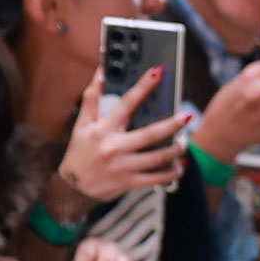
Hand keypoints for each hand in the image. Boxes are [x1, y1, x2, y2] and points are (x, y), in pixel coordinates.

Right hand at [58, 68, 188, 201]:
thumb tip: (100, 73)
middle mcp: (114, 147)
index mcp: (103, 129)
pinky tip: (180, 167)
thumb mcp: (81, 125)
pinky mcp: (129, 182)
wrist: (72, 187)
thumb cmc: (79, 152)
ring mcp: (123, 166)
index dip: (142, 86)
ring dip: (175, 149)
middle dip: (172, 125)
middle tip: (187, 116)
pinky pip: (155, 178)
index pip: (126, 103)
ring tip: (185, 141)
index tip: (158, 72)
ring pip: (157, 158)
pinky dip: (171, 173)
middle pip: (149, 134)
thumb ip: (91, 98)